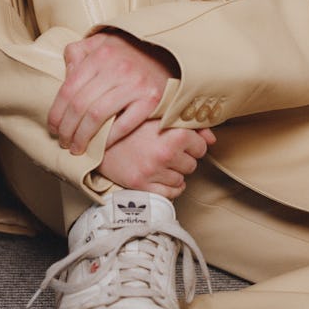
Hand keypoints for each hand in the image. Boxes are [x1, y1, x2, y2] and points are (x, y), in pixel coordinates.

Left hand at [48, 31, 178, 154]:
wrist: (171, 54)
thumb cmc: (132, 51)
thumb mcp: (104, 42)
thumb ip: (80, 52)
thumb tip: (66, 70)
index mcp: (101, 54)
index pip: (69, 88)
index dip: (57, 113)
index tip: (54, 127)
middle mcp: (117, 68)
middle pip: (80, 105)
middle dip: (67, 129)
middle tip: (64, 141)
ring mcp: (136, 84)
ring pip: (98, 116)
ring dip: (83, 137)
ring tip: (78, 147)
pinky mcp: (152, 100)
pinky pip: (124, 125)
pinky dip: (109, 139)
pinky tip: (101, 146)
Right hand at [97, 120, 215, 199]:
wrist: (97, 137)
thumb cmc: (129, 123)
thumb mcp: (159, 115)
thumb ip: (189, 124)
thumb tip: (211, 139)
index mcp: (172, 132)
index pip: (200, 146)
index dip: (191, 143)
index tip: (179, 140)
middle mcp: (164, 153)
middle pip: (192, 164)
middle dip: (183, 158)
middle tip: (166, 150)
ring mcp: (153, 171)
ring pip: (182, 179)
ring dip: (174, 172)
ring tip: (159, 161)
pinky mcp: (142, 185)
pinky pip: (170, 193)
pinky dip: (168, 186)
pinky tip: (158, 175)